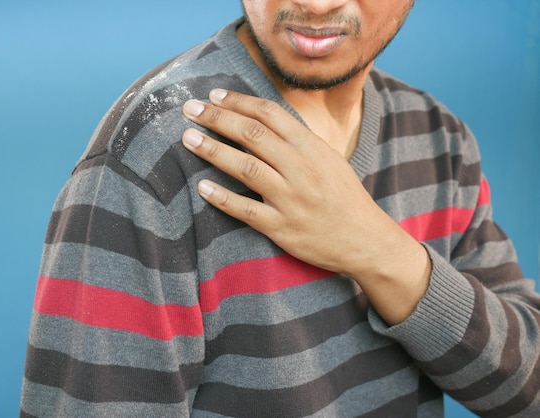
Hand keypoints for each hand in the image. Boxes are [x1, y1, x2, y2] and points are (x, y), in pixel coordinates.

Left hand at [181, 89, 430, 323]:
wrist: (366, 241)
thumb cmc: (344, 197)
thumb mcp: (329, 159)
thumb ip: (297, 141)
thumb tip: (261, 120)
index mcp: (312, 148)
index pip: (270, 114)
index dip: (239, 101)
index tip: (214, 95)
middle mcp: (301, 169)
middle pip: (252, 134)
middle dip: (217, 118)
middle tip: (190, 109)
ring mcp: (290, 199)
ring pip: (245, 167)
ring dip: (213, 150)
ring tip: (188, 138)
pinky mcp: (282, 228)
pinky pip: (246, 210)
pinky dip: (222, 198)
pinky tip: (202, 187)